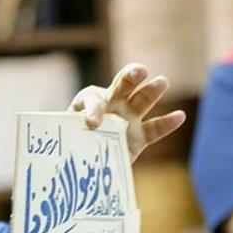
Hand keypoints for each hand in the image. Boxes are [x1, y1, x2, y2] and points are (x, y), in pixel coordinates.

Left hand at [70, 63, 185, 161]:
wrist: (83, 161)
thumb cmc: (69, 146)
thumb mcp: (63, 140)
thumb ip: (63, 138)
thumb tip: (52, 147)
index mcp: (87, 101)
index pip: (92, 100)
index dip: (93, 110)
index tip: (92, 124)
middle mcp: (111, 105)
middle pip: (122, 86)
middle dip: (130, 77)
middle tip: (139, 71)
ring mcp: (127, 118)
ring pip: (141, 101)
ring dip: (152, 91)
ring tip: (162, 82)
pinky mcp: (139, 135)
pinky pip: (154, 128)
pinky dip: (167, 123)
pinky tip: (179, 116)